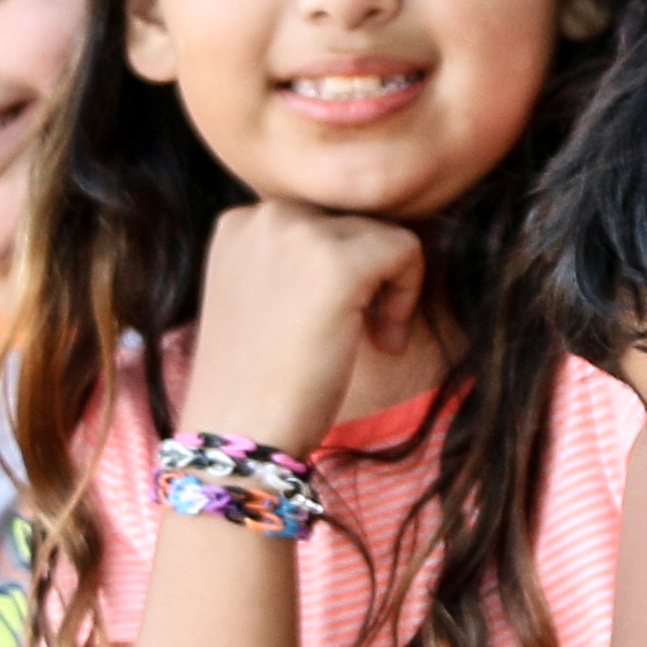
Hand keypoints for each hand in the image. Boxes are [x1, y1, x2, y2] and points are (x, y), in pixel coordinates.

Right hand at [178, 200, 431, 450]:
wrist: (238, 432)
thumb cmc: (256, 382)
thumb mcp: (262, 297)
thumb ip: (296, 260)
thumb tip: (370, 239)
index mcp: (242, 222)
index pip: (322, 220)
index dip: (341, 271)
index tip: (330, 321)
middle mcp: (266, 214)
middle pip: (354, 223)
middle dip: (368, 276)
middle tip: (358, 335)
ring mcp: (299, 233)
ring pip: (382, 233)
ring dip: (389, 287)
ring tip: (372, 340)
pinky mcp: (338, 262)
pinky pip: (406, 249)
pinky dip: (408, 294)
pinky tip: (384, 342)